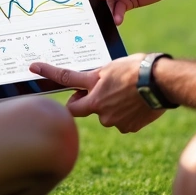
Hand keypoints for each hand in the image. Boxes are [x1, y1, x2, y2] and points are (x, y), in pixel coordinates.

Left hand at [30, 56, 163, 132]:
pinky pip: (120, 122)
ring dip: (110, 107)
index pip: (65, 78)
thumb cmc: (139, 68)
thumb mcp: (113, 67)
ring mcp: (112, 120)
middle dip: (85, 102)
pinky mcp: (126, 128)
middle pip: (81, 108)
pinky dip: (125, 115)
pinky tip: (136, 104)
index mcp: (93, 87)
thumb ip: (97, 78)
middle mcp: (98, 106)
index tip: (32, 67)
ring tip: (128, 94)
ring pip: (104, 115)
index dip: (47, 72)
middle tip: (99, 91)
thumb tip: (89, 86)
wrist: (162, 82)